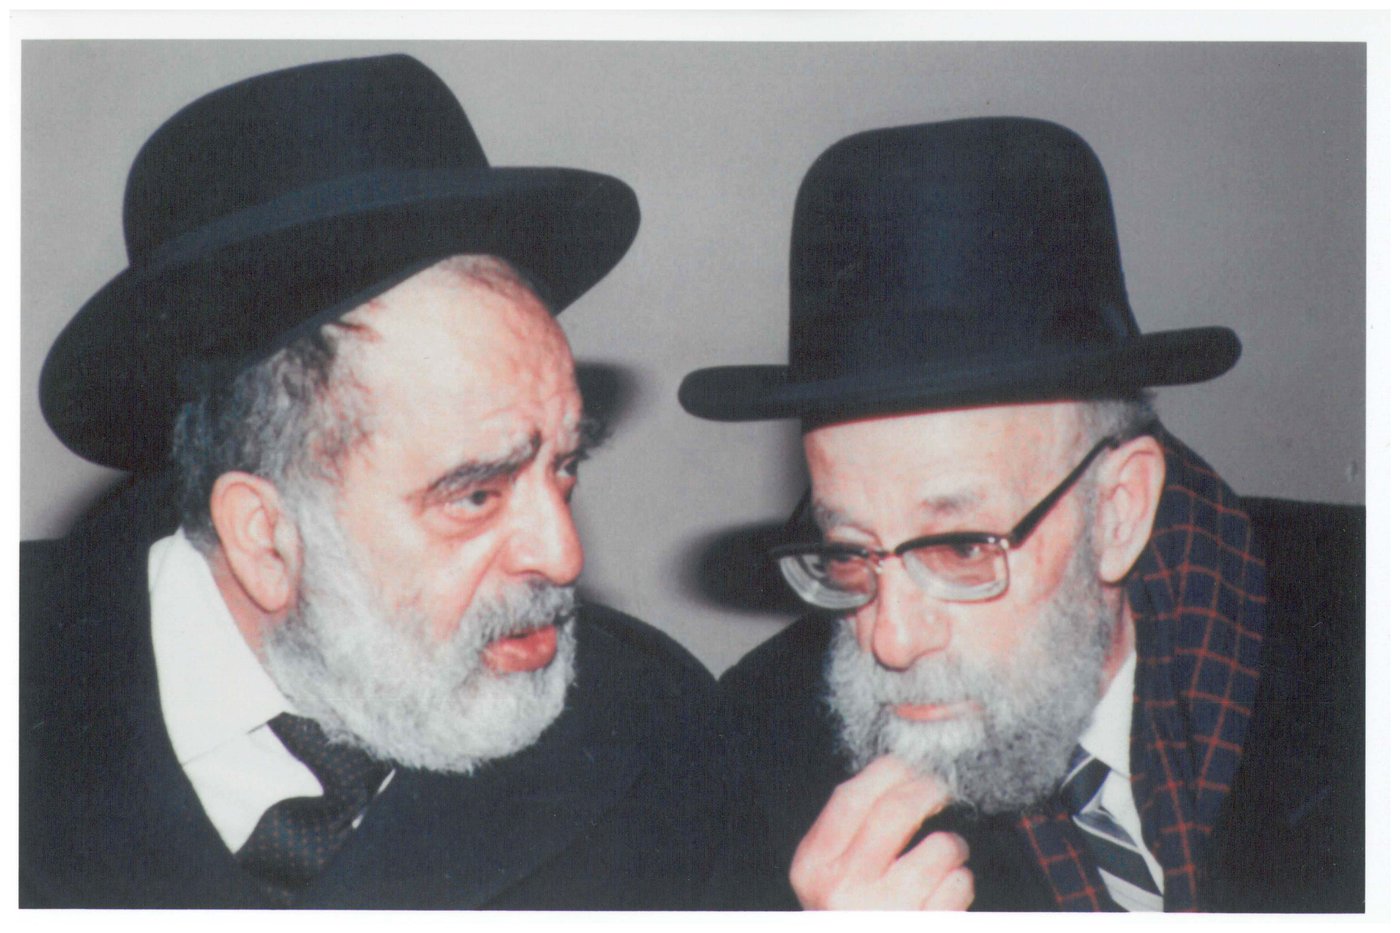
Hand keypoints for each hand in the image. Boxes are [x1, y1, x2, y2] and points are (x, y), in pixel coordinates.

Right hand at [789, 755, 973, 909]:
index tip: (912, 766)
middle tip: (942, 790)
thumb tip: (893, 770)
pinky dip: (961, 884)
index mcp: (813, 866)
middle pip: (897, 810)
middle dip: (929, 791)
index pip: (852, 795)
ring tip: (943, 861)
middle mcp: (841, 888)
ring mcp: (884, 912)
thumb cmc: (855, 914)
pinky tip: (945, 897)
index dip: (890, 771)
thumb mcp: (831, 875)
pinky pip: (960, 883)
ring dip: (952, 847)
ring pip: (939, 846)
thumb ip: (849, 829)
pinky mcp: (923, 928)